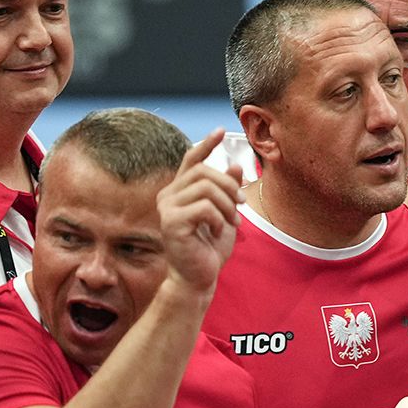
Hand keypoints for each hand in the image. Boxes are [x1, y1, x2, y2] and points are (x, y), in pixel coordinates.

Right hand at [158, 129, 243, 294]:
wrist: (199, 277)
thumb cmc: (209, 249)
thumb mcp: (225, 215)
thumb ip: (227, 191)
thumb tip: (235, 165)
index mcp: (180, 191)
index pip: (191, 160)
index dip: (206, 144)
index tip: (221, 131)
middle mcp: (168, 195)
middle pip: (203, 172)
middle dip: (229, 186)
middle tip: (240, 205)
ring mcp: (167, 208)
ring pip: (206, 188)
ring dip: (227, 204)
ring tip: (231, 222)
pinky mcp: (171, 223)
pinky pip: (204, 207)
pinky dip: (218, 218)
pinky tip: (217, 231)